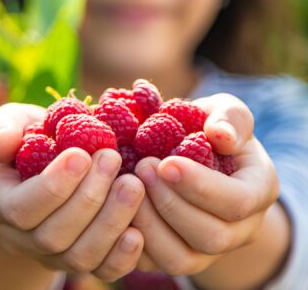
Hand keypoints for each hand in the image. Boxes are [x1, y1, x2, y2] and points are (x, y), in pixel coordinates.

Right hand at [0, 103, 144, 281]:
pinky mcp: (84, 258)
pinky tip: (139, 231)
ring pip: (80, 256)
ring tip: (133, 184)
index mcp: (1, 203)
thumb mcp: (10, 125)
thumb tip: (4, 143)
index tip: (82, 154)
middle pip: (54, 235)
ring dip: (110, 222)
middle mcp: (25, 237)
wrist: (45, 169)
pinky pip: (102, 269)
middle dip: (89, 198)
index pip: (22, 208)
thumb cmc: (30, 140)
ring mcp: (55, 253)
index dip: (53, 186)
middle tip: (112, 158)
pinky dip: (122, 256)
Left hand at [132, 93, 278, 274]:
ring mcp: (208, 249)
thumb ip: (230, 117)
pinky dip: (132, 238)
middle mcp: (238, 228)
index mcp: (257, 191)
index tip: (167, 163)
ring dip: (150, 224)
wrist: (196, 156)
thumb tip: (220, 135)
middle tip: (142, 168)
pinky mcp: (176, 254)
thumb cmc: (211, 130)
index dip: (201, 186)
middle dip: (170, 204)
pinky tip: (118, 205)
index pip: (237, 202)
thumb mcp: (226, 112)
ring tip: (128, 185)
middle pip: (211, 237)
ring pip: (181, 259)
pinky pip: (155, 262)